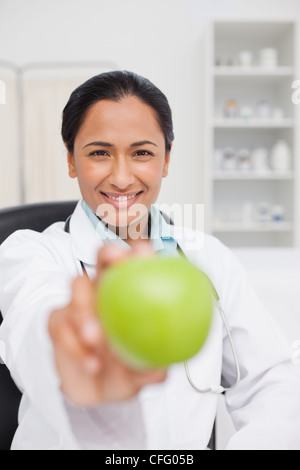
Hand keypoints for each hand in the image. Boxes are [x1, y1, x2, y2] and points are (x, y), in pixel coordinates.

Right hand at [48, 241, 166, 405]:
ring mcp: (79, 303)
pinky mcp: (59, 321)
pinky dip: (75, 345)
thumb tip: (161, 370)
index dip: (140, 253)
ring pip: (78, 287)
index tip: (146, 255)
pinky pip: (62, 324)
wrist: (96, 394)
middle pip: (104, 259)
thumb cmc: (124, 371)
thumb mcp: (142, 374)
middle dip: (109, 253)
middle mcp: (104, 292)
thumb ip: (150, 370)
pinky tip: (91, 363)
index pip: (136, 265)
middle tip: (117, 261)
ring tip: (95, 337)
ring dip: (86, 310)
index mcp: (130, 296)